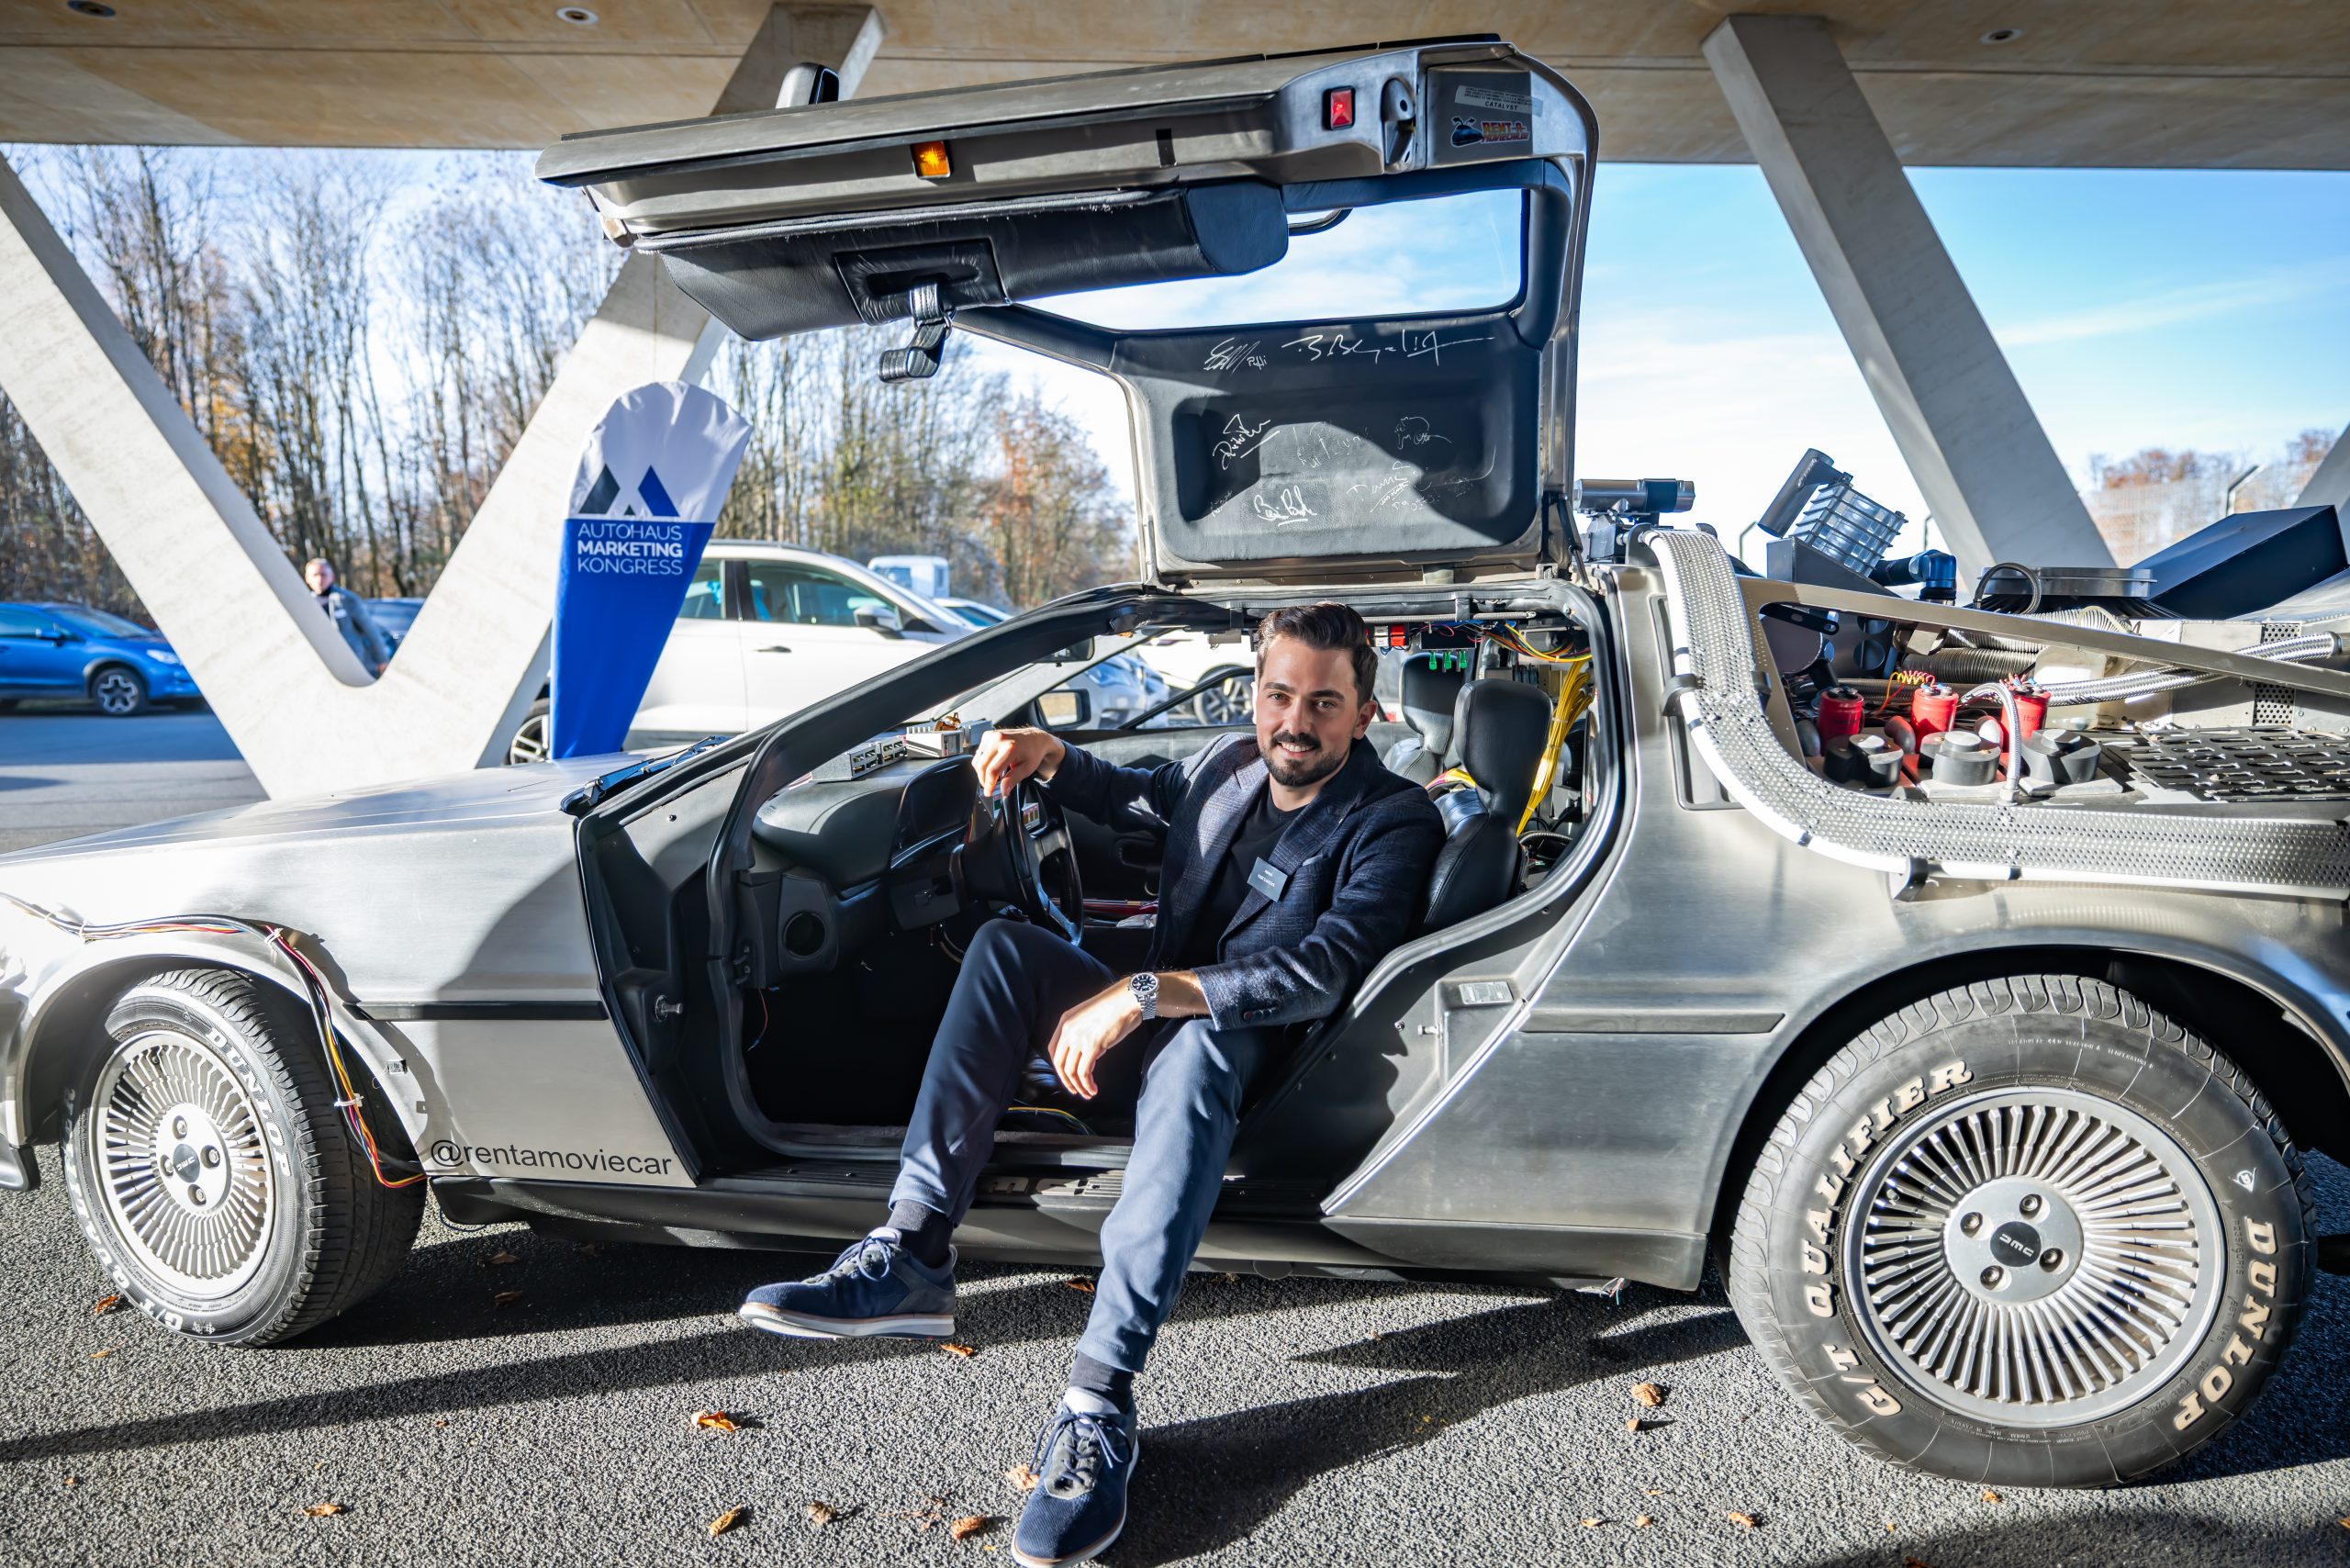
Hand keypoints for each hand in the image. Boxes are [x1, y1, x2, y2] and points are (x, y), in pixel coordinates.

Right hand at [974, 726, 1065, 796]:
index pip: (992, 770)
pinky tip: (990, 765)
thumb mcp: (1026, 769)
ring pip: (978, 760)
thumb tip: (1003, 791)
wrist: (1035, 738)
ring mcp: (992, 735)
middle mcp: (998, 739)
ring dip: (981, 772)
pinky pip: (979, 753)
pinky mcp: (988, 735)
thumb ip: (1013, 779)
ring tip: (990, 777)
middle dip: (983, 779)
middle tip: (988, 787)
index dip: (988, 784)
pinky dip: (982, 762)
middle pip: (982, 765)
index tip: (988, 792)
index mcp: (1010, 748)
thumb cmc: (1032, 753)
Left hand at [1045, 982, 1143, 1099]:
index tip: (1067, 1076)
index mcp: (1065, 1022)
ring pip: (1071, 1071)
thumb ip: (1082, 1034)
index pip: (1053, 1050)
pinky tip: (1093, 1089)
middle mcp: (1068, 1030)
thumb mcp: (1089, 1018)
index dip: (1059, 1067)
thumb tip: (1087, 1055)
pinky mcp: (1092, 1046)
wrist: (1127, 999)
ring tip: (1088, 1093)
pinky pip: (1084, 1072)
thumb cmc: (1115, 1007)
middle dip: (1067, 1081)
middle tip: (1075, 1090)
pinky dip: (1087, 1084)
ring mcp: (1079, 1038)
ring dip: (1079, 1086)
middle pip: (1059, 1063)